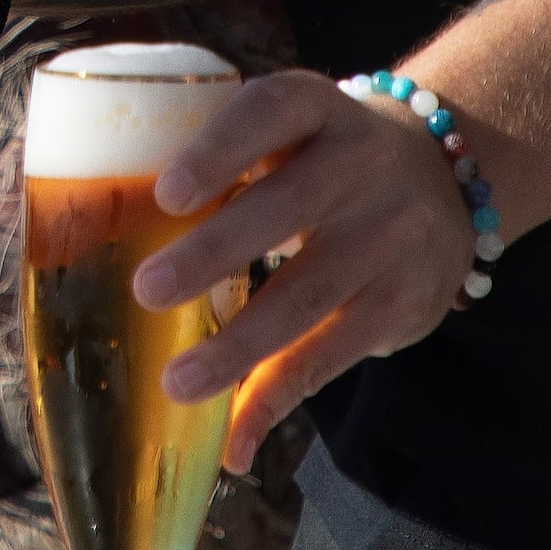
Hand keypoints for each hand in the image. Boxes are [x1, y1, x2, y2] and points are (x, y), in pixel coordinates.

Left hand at [130, 70, 475, 466]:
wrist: (448, 175)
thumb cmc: (319, 157)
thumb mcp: (288, 132)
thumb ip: (221, 166)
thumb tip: (102, 226)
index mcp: (316, 109)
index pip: (271, 112)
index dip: (219, 148)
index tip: (167, 192)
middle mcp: (362, 163)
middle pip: (288, 207)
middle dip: (213, 253)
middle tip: (146, 290)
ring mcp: (392, 233)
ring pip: (310, 292)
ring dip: (239, 345)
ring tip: (177, 381)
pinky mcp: (406, 301)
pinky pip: (333, 354)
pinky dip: (278, 399)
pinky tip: (235, 440)